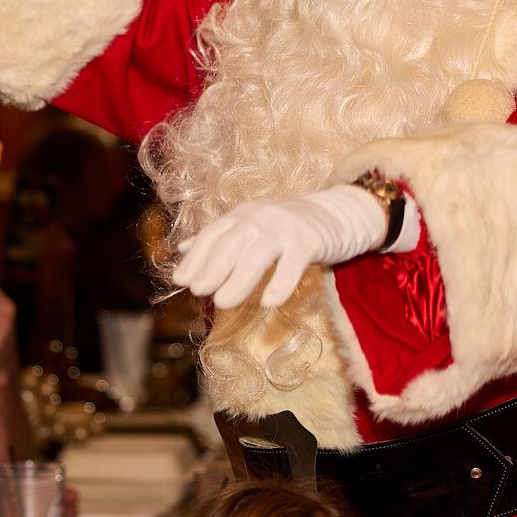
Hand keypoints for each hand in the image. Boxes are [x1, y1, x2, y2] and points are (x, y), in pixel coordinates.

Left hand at [173, 186, 387, 310]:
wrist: (336, 214)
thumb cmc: (287, 227)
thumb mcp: (250, 227)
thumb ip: (219, 238)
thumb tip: (182, 249)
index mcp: (242, 215)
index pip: (213, 234)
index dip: (196, 257)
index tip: (181, 280)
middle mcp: (260, 218)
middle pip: (232, 242)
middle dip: (212, 267)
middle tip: (197, 291)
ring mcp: (285, 228)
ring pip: (258, 254)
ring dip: (238, 278)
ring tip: (222, 303)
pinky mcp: (309, 241)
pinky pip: (293, 263)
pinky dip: (281, 283)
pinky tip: (269, 303)